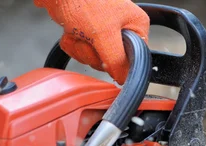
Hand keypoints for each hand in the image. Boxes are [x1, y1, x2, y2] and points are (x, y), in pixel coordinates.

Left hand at [35, 0, 149, 84]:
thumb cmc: (83, 0)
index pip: (134, 58)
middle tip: (88, 38)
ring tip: (77, 31)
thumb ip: (117, 61)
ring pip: (94, 58)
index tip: (105, 55)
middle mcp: (122, 29)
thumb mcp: (104, 34)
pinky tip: (69, 32)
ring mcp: (103, 31)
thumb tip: (124, 78)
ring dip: (81, 48)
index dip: (117, 62)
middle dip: (94, 53)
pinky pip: (81, 51)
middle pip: (112, 61)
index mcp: (136, 25)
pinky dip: (72, 44)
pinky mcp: (86, 31)